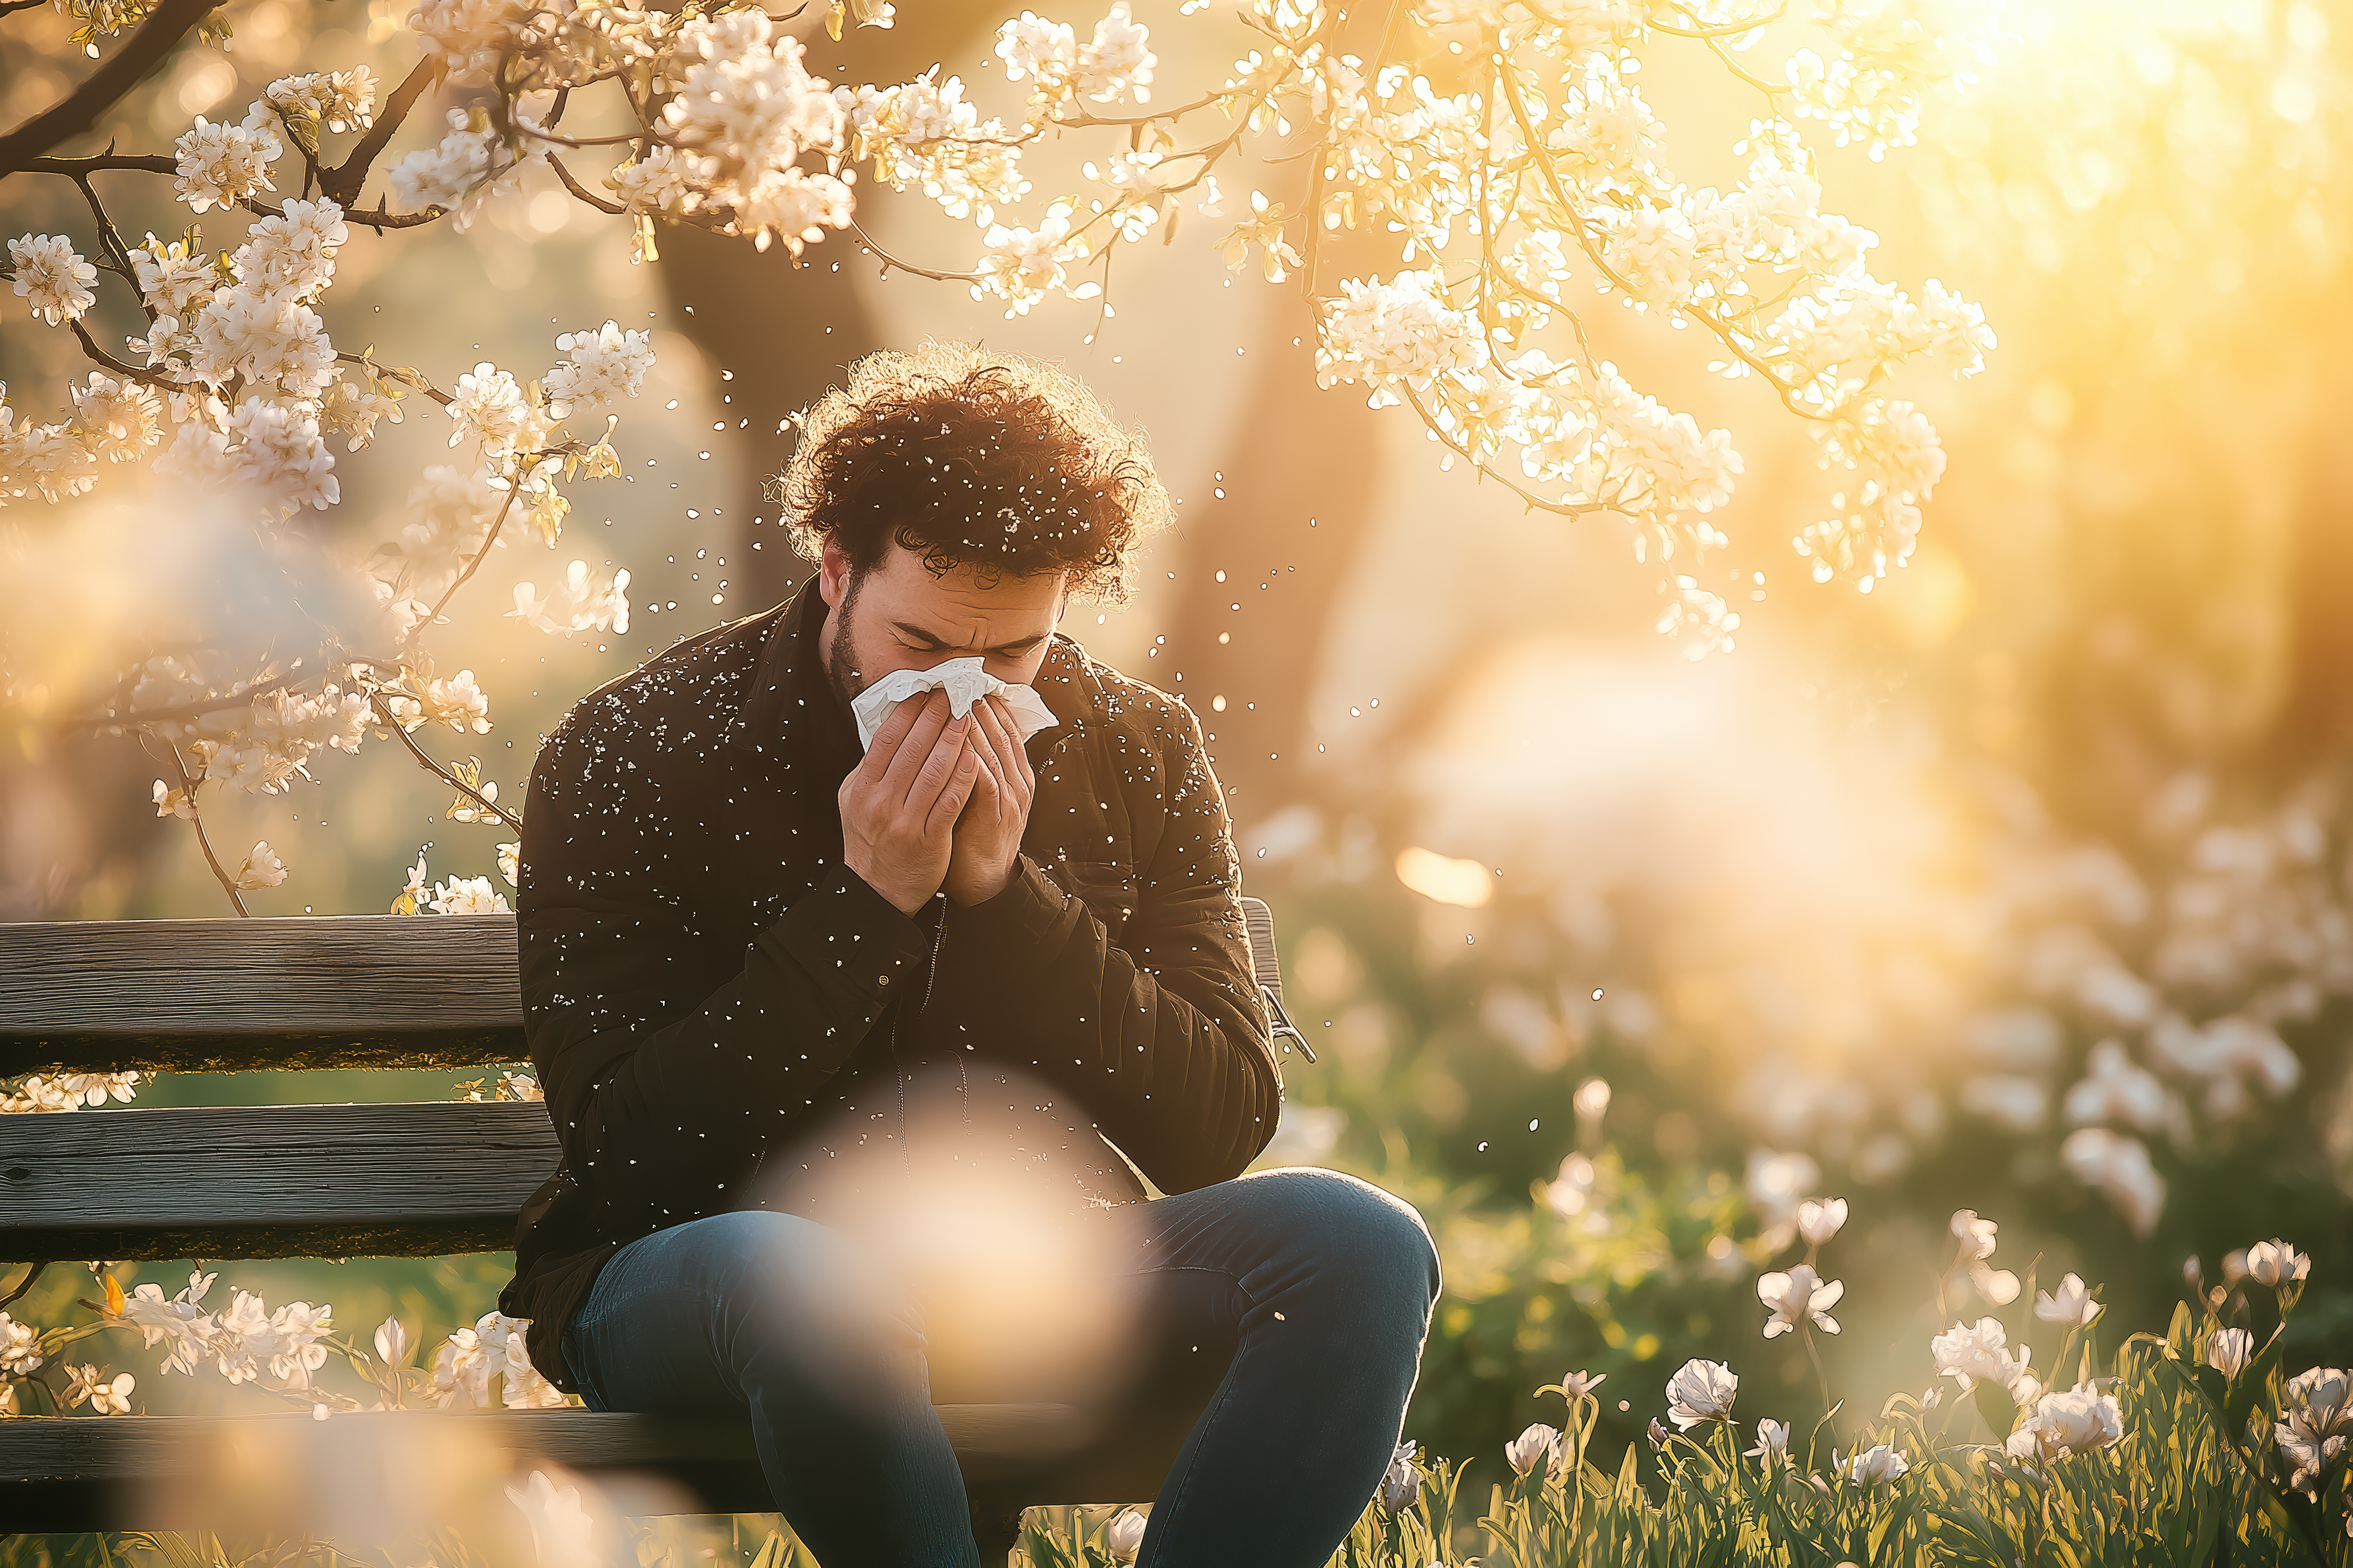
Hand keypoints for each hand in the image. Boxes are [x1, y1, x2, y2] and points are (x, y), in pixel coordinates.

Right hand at [840, 689, 983, 914]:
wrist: (875, 892)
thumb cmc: (869, 841)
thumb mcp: (853, 801)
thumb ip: (869, 768)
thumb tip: (889, 728)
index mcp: (861, 788)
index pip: (886, 738)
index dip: (909, 710)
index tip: (927, 689)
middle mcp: (880, 802)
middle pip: (912, 748)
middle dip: (935, 716)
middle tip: (954, 693)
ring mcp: (904, 821)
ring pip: (934, 770)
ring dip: (954, 739)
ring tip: (968, 715)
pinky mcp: (929, 839)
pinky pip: (950, 800)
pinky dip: (964, 775)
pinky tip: (977, 755)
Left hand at [945, 692, 1036, 905]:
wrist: (985, 882)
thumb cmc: (973, 836)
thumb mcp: (977, 795)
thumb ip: (971, 767)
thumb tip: (951, 735)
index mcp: (1015, 775)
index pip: (1004, 729)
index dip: (988, 704)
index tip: (966, 681)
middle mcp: (1017, 781)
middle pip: (1000, 732)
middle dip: (978, 704)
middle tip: (957, 678)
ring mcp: (1009, 797)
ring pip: (993, 750)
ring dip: (973, 723)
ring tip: (954, 698)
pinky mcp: (995, 813)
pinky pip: (983, 778)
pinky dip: (970, 757)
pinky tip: (955, 740)